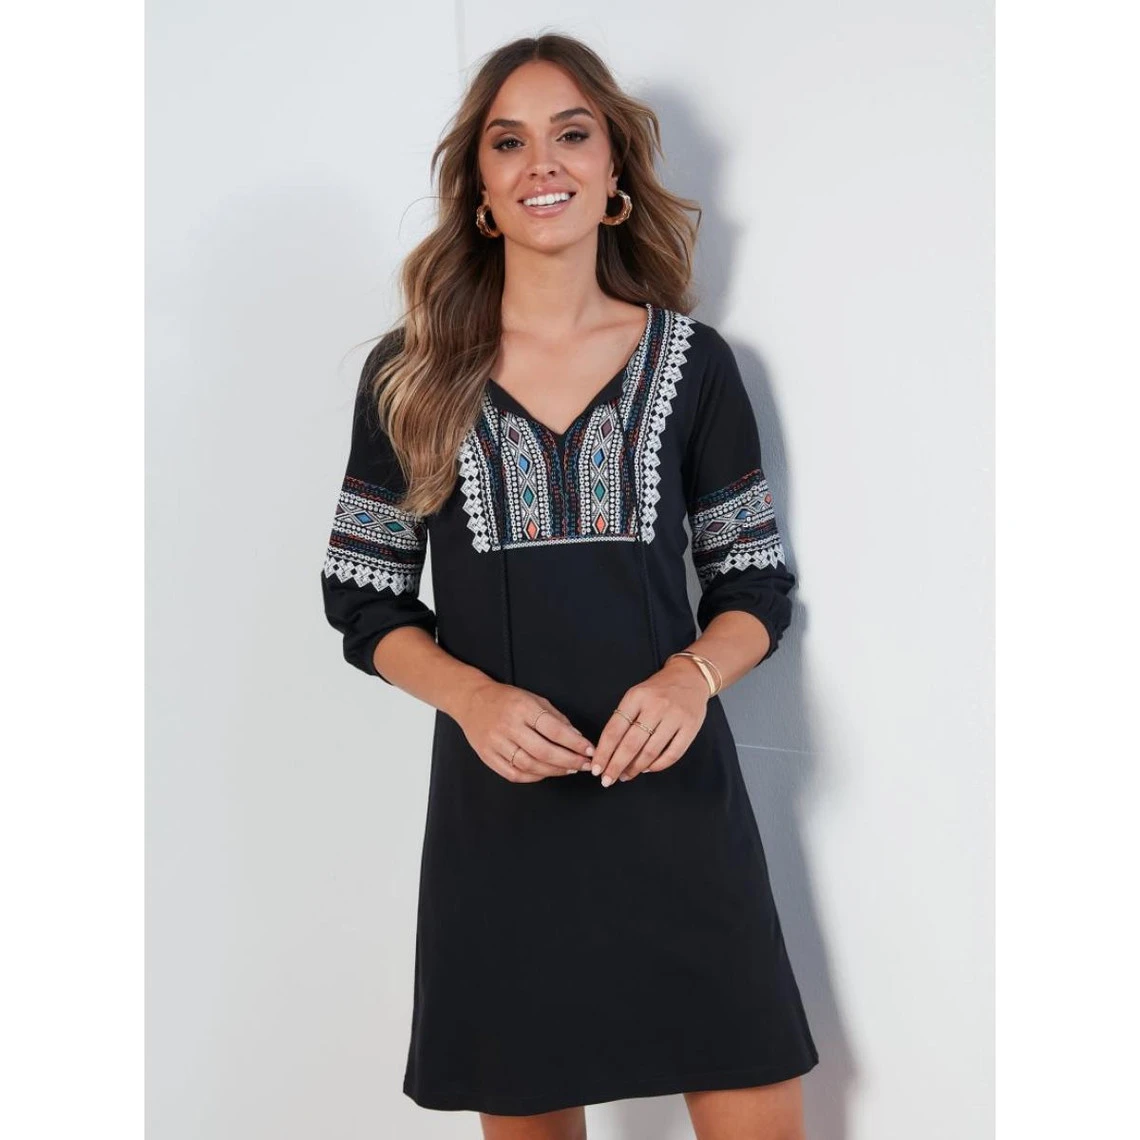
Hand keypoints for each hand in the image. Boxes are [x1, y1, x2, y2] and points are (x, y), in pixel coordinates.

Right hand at [455, 680, 596, 782]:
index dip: (575, 743)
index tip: (590, 750)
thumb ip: (556, 718)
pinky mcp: (488, 756)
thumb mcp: (534, 698)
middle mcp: (508, 726)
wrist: (471, 700)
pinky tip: (547, 773)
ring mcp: (496, 743)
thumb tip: (577, 738)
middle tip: (586, 765)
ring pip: (530, 765)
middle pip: (544, 751)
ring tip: (570, 769)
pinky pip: (514, 774)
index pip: (555, 730)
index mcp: (523, 708)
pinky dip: (534, 777)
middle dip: (569, 761)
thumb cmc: (507, 699)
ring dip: (554, 771)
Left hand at [589, 659, 710, 785]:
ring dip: (635, 769)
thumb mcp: (636, 696)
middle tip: (607, 781)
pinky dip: (657, 766)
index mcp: (636, 697)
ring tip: (625, 776)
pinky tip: (647, 769)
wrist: (690, 677)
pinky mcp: (690, 727)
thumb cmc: (657, 690)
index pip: (614, 730)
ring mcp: (674, 717)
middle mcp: (655, 706)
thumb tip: (609, 752)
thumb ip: (623, 719)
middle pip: (631, 744)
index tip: (596, 768)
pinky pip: (672, 754)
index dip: (604, 752)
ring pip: (650, 752)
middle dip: (616, 766)